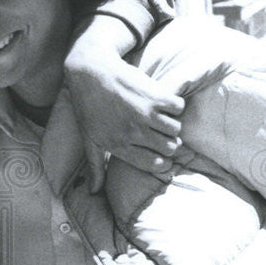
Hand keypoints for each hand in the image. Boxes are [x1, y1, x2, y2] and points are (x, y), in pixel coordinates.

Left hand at [62, 36, 183, 192]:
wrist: (90, 72)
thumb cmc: (87, 108)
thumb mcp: (88, 139)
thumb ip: (95, 167)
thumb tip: (93, 192)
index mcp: (118, 145)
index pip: (153, 164)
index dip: (162, 162)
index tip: (161, 156)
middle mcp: (133, 132)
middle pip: (169, 148)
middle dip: (168, 143)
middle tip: (161, 134)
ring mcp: (144, 113)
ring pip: (176, 129)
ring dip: (172, 124)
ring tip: (161, 118)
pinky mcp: (154, 95)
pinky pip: (178, 107)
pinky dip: (174, 105)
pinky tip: (161, 102)